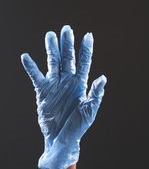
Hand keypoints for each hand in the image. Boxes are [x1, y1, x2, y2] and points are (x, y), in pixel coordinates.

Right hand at [21, 25, 106, 168]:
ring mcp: (55, 84)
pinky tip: (26, 57)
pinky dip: (31, 67)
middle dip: (67, 43)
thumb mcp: (89, 110)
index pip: (84, 62)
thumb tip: (103, 77)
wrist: (62, 139)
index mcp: (81, 83)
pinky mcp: (43, 92)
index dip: (86, 49)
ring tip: (50, 35)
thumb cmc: (78, 126)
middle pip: (67, 57)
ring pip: (53, 62)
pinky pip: (36, 76)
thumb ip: (95, 93)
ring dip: (52, 49)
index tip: (88, 35)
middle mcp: (68, 80)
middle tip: (66, 29)